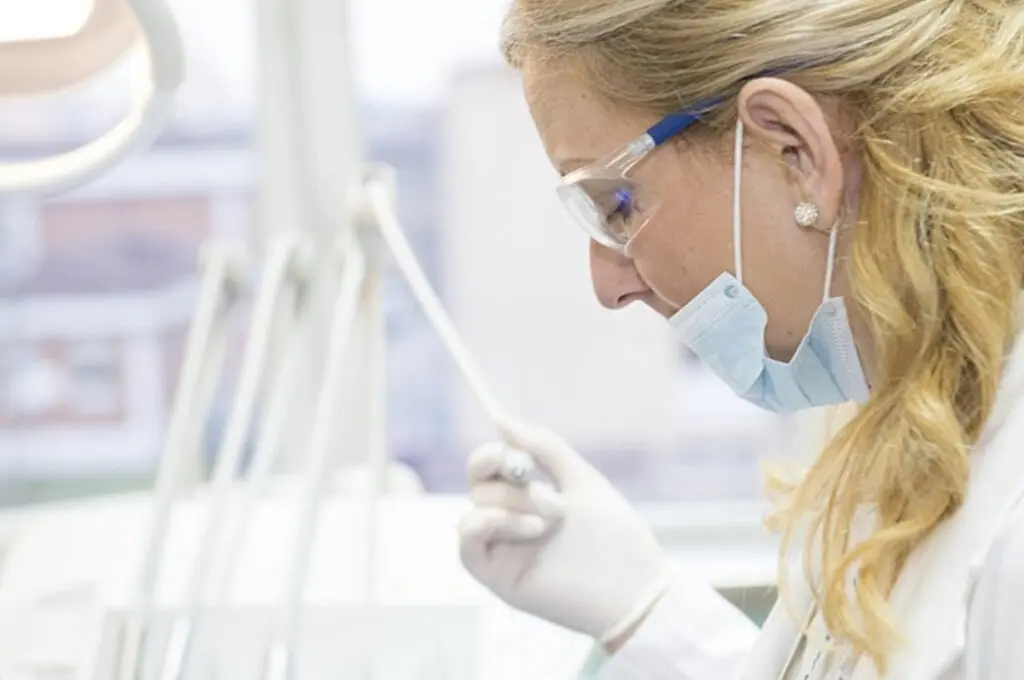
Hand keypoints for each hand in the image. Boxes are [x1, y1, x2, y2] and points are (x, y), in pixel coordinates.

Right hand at [458, 416, 673, 642]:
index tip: (517, 455)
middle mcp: (511, 520)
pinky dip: (484, 525)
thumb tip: (501, 419)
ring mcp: (502, 548)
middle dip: (508, 480)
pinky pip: (466, 544)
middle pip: (479, 484)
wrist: (632, 585)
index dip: (493, 455)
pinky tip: (526, 526)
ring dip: (511, 504)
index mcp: (528, 497)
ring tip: (551, 520)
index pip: (489, 467)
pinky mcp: (497, 575)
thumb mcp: (580, 479)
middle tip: (542, 488)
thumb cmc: (614, 534)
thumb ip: (543, 447)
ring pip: (474, 508)